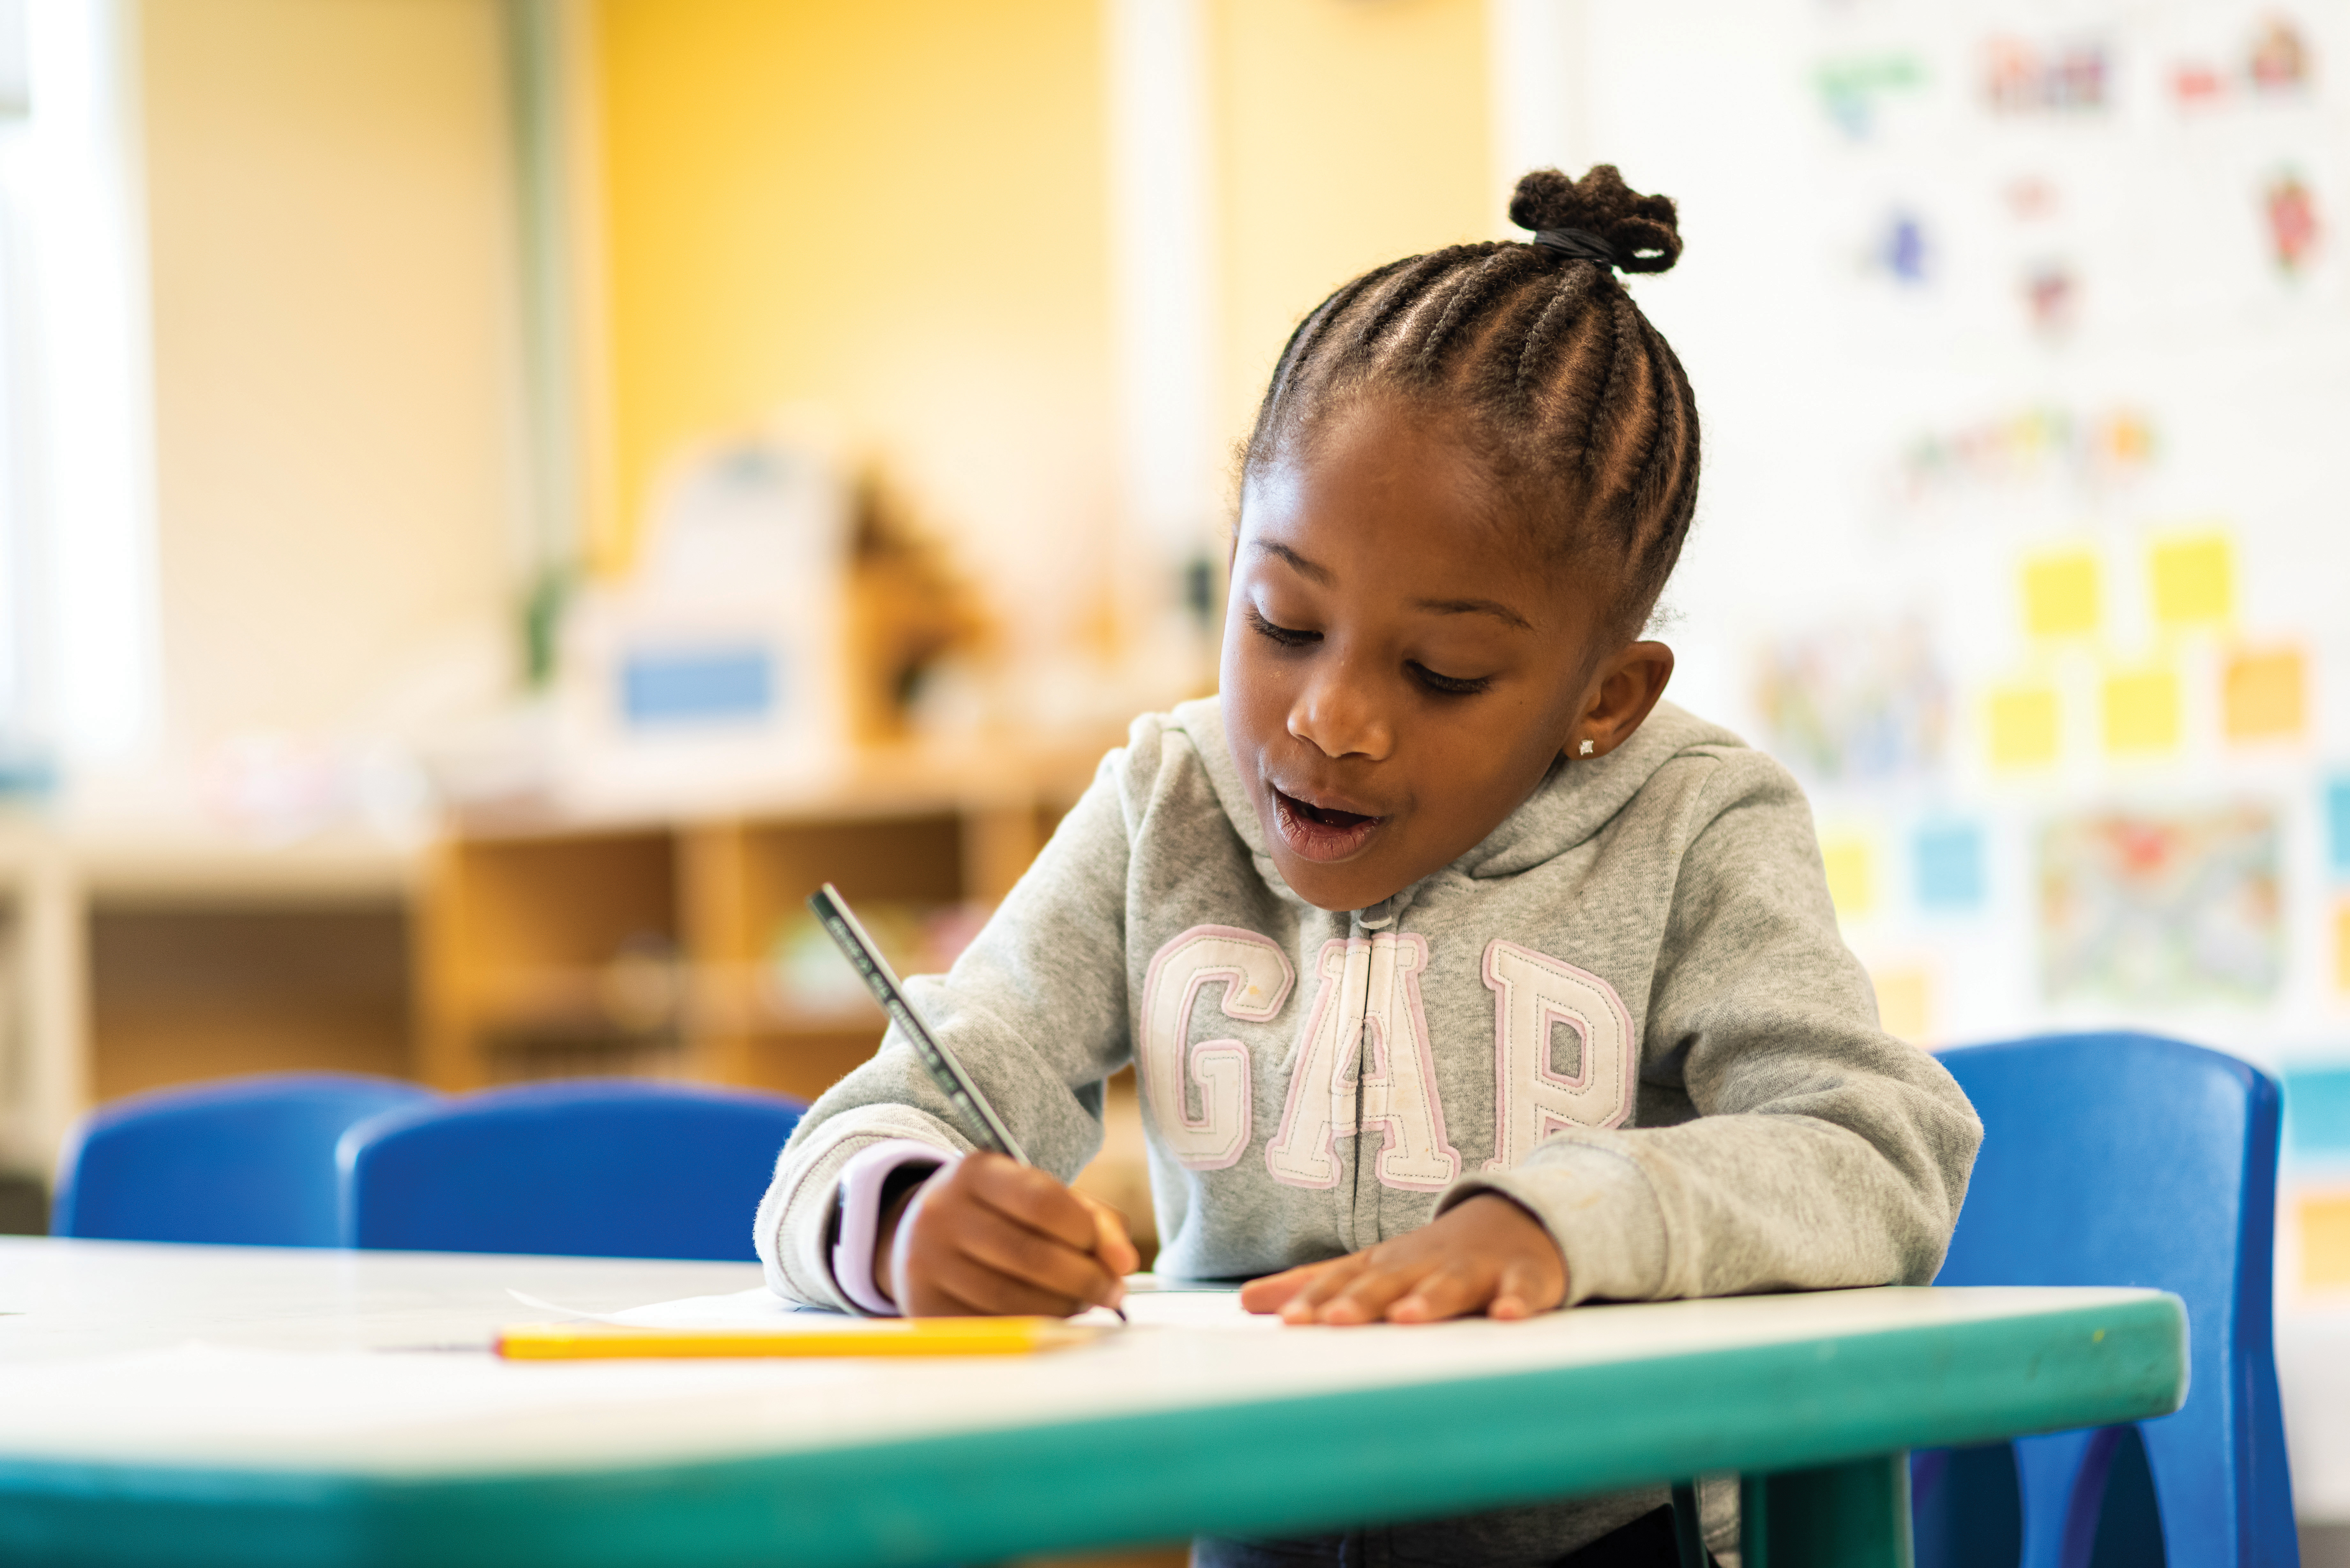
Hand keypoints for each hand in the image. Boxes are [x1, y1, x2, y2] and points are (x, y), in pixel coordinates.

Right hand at [876, 1152, 1138, 1317]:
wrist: (923, 1235)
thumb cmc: (1001, 1214)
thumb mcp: (1042, 1196)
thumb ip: (1094, 1221)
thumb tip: (1123, 1263)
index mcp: (975, 1172)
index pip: (1043, 1202)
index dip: (1090, 1235)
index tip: (1116, 1259)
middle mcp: (941, 1213)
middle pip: (1030, 1255)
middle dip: (1086, 1280)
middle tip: (1113, 1292)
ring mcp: (926, 1262)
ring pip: (1010, 1297)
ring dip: (1063, 1308)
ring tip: (1083, 1304)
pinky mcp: (923, 1305)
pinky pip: (989, 1325)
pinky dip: (1030, 1327)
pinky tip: (1049, 1318)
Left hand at [1238, 1194, 1566, 1324]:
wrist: (1520, 1219)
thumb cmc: (1434, 1258)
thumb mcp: (1374, 1268)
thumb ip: (1316, 1286)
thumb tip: (1246, 1301)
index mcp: (1387, 1265)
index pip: (1344, 1281)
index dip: (1316, 1300)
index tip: (1287, 1321)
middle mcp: (1426, 1264)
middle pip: (1390, 1282)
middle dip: (1361, 1301)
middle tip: (1334, 1321)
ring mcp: (1476, 1269)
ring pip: (1450, 1285)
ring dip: (1428, 1300)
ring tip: (1406, 1318)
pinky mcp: (1524, 1277)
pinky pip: (1522, 1291)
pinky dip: (1516, 1301)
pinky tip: (1506, 1316)